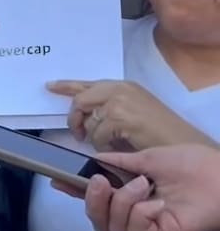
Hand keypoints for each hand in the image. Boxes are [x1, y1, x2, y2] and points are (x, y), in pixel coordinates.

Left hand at [45, 79, 210, 151]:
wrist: (179, 142)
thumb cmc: (157, 132)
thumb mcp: (131, 112)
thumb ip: (108, 108)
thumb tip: (84, 115)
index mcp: (122, 86)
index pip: (87, 83)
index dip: (66, 85)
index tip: (50, 86)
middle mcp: (119, 89)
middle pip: (80, 100)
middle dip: (74, 119)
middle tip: (77, 134)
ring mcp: (119, 102)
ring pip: (88, 121)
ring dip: (94, 137)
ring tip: (111, 142)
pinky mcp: (120, 117)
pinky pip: (97, 135)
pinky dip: (103, 145)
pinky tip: (118, 146)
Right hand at [73, 145, 219, 230]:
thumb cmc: (192, 165)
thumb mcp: (148, 158)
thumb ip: (119, 162)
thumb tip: (94, 160)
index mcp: (130, 194)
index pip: (96, 197)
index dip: (75, 191)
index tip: (57, 180)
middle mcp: (134, 213)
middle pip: (97, 220)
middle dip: (92, 200)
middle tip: (99, 182)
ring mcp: (146, 227)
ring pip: (111, 226)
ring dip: (121, 203)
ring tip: (142, 185)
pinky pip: (134, 230)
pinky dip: (140, 213)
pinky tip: (156, 202)